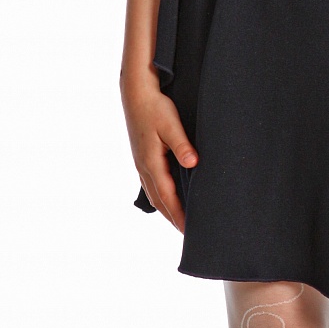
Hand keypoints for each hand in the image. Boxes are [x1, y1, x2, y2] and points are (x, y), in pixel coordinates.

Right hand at [122, 82, 198, 231]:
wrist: (135, 94)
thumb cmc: (155, 108)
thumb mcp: (171, 125)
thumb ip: (182, 145)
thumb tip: (193, 163)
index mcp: (151, 162)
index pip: (167, 197)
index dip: (178, 215)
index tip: (188, 230)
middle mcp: (144, 167)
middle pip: (159, 200)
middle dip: (172, 218)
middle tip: (187, 233)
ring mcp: (140, 163)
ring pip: (153, 194)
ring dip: (166, 209)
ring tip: (178, 221)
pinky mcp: (141, 157)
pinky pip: (151, 184)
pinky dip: (160, 197)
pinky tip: (167, 198)